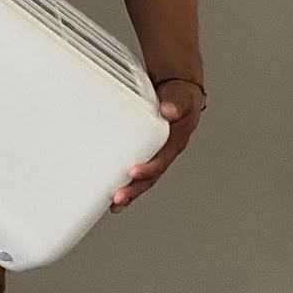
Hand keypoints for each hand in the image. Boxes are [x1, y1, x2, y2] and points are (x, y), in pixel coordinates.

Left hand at [110, 79, 202, 212]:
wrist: (176, 88)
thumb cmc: (180, 95)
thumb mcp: (182, 96)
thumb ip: (177, 103)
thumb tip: (169, 110)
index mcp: (175, 141)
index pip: (162, 160)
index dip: (149, 168)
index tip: (133, 172)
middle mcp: (164, 151)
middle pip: (150, 176)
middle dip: (134, 189)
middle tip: (118, 198)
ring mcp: (154, 153)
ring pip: (142, 177)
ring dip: (129, 190)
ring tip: (114, 203)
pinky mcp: (143, 149)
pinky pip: (133, 167)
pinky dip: (123, 180)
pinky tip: (110, 188)